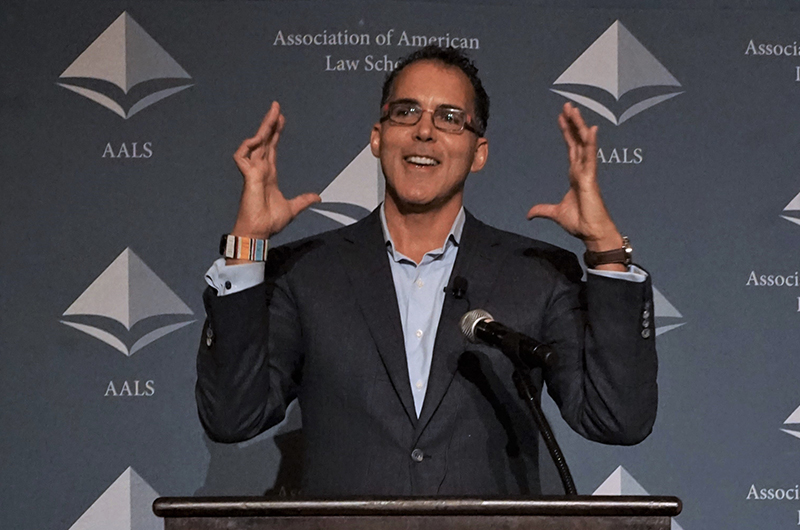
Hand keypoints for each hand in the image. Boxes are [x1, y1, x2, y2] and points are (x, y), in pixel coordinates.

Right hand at [230, 102, 320, 243]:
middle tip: (276, 106)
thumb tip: (317, 196)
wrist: (259, 232)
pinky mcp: (247, 177)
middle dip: (270, 123)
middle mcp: (260, 170)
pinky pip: (242, 155)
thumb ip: (303, 200)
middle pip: (264, 140)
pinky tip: (258, 139)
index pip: (271, 148)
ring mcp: (252, 172)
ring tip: (273, 114)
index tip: (281, 118)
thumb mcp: (292, 208)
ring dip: (263, 128)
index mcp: (268, 174)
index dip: (276, 132)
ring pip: (255, 143)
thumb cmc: (270, 222)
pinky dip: (248, 145)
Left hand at [527, 103, 622, 253]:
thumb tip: (529, 214)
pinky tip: (590, 129)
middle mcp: (582, 170)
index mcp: (575, 175)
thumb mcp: (555, 214)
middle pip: (576, 141)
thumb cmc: (580, 222)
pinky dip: (590, 143)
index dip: (566, 132)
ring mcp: (587, 172)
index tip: (562, 117)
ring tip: (573, 110)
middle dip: (571, 123)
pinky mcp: (591, 179)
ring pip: (583, 144)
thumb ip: (543, 210)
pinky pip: (590, 157)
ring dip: (578, 126)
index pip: (571, 148)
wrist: (591, 233)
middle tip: (567, 105)